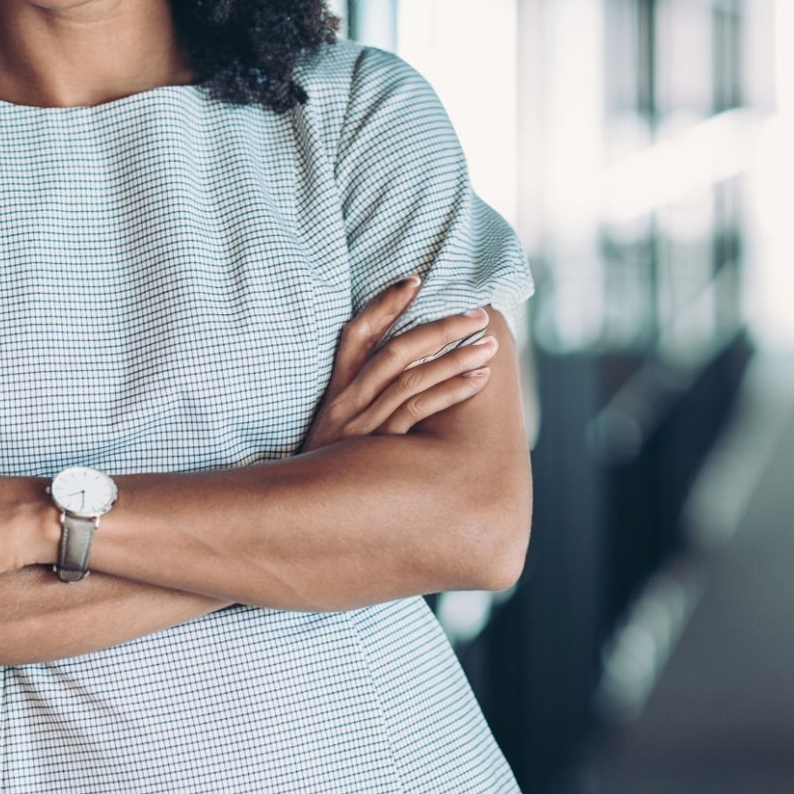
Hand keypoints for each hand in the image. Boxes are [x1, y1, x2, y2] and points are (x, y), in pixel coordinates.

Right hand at [302, 276, 498, 452]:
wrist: (305, 515)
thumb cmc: (332, 469)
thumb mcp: (337, 429)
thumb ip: (362, 400)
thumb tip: (407, 371)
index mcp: (336, 390)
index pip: (356, 334)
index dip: (384, 303)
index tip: (416, 279)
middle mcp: (346, 402)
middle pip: (394, 351)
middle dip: (439, 328)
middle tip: (477, 314)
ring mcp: (361, 425)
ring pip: (410, 378)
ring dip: (454, 357)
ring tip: (488, 345)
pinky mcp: (378, 448)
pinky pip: (417, 411)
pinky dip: (450, 390)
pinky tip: (477, 380)